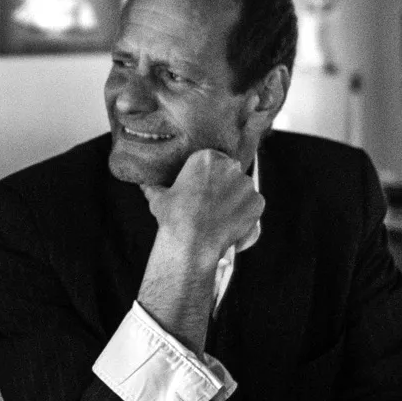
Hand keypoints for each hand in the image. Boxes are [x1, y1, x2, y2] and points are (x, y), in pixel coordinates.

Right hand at [141, 149, 262, 263]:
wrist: (192, 243)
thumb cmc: (174, 218)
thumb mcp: (159, 199)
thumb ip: (154, 188)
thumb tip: (144, 184)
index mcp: (207, 158)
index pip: (213, 161)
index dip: (209, 176)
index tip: (203, 189)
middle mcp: (230, 166)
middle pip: (230, 173)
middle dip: (224, 186)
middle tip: (212, 204)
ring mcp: (246, 183)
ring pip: (243, 189)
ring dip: (236, 200)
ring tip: (221, 218)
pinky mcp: (257, 202)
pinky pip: (254, 205)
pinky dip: (246, 214)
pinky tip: (232, 224)